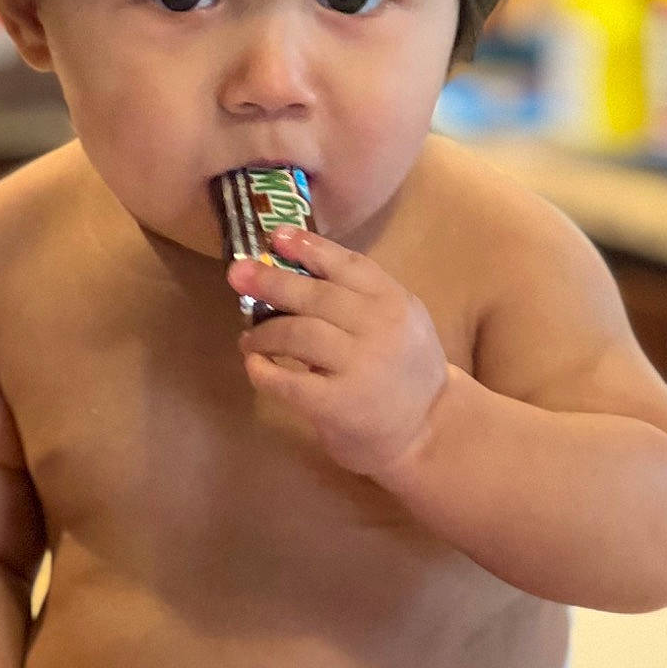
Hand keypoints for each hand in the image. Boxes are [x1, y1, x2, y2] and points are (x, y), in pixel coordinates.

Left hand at [227, 224, 449, 477]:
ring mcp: (359, 366)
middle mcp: (380, 328)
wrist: (428, 431)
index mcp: (395, 302)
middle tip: (237, 274)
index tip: (276, 236)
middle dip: (271, 281)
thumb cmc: (405, 372)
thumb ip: (361, 298)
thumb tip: (294, 270)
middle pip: (316, 295)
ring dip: (264, 332)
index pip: (347, 264)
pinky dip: (262, 370)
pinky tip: (255, 365)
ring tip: (250, 337)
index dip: (309, 247)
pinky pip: (286, 381)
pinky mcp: (337, 404)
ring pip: (297, 333)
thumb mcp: (400, 322)